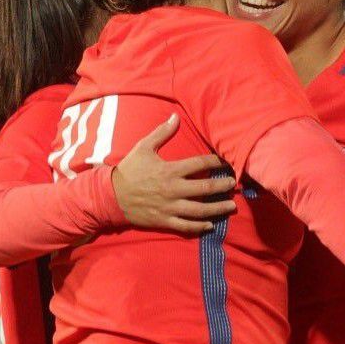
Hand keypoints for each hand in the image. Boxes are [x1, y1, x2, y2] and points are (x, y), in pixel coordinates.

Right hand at [112, 114, 237, 233]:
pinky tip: (211, 225)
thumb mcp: (143, 147)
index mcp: (170, 170)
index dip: (215, 162)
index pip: (200, 164)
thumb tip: (176, 117)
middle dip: (222, 186)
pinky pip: (185, 226)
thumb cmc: (129, 170)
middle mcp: (173, 189)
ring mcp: (170, 207)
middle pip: (205, 189)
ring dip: (218, 209)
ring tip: (231, 206)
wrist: (110, 196)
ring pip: (200, 210)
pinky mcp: (164, 220)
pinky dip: (199, 226)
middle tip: (233, 184)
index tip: (225, 161)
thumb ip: (162, 133)